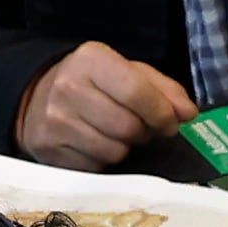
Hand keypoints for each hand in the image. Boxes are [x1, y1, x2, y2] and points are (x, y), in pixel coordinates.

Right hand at [13, 41, 196, 169]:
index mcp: (92, 60)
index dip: (162, 114)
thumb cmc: (96, 85)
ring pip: (113, 151)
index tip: (169, 123)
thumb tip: (189, 114)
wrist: (38, 97)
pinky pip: (95, 166)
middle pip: (128, 127)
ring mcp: (55, 119)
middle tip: (139, 128)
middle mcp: (68, 87)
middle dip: (142, 133)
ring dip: (124, 149)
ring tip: (116, 135)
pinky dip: (103, 161)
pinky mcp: (48, 147)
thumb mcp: (129, 73)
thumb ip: (164, 90)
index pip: (137, 93)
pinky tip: (95, 145)